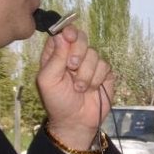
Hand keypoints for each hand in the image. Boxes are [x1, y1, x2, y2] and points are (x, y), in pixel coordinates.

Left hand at [37, 25, 113, 150]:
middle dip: (78, 52)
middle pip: (81, 38)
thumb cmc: (57, 101)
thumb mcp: (48, 80)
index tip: (69, 37)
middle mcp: (73, 56)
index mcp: (56, 54)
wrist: (76, 121)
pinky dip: (97, 79)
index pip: (63, 34)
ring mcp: (90, 65)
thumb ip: (55, 57)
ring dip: (86, 73)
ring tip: (79, 88)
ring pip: (94, 54)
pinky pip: (105, 66)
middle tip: (72, 67)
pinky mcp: (104, 74)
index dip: (68, 32)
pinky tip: (91, 89)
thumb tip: (62, 35)